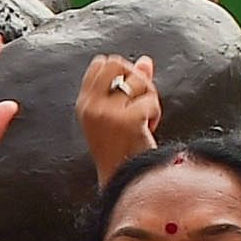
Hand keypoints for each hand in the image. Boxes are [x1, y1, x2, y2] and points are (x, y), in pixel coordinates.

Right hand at [75, 53, 160, 178]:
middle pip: (117, 63)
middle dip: (135, 76)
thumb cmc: (122, 150)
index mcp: (84, 104)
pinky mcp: (126, 120)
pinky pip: (150, 101)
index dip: (122, 71)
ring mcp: (107, 112)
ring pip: (139, 81)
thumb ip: (129, 84)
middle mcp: (91, 105)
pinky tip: (148, 128)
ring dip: (149, 97)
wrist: (123, 180)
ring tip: (145, 118)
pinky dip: (155, 113)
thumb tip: (145, 61)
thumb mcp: (118, 115)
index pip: (100, 64)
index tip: (129, 91)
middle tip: (140, 98)